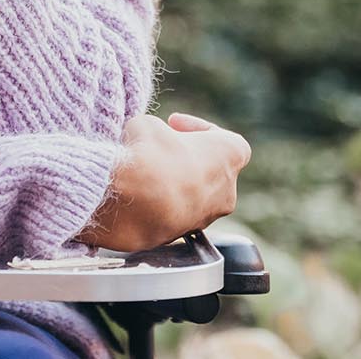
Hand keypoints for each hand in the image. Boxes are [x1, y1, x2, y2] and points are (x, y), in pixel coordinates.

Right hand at [76, 113, 250, 252]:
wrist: (131, 201)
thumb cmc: (149, 155)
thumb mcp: (149, 124)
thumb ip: (159, 132)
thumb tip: (152, 141)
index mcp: (229, 155)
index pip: (227, 140)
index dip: (198, 128)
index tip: (173, 124)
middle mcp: (226, 190)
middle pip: (210, 169)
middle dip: (185, 158)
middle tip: (158, 148)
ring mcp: (206, 218)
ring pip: (192, 196)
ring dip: (172, 183)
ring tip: (142, 171)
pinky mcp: (181, 236)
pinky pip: (173, 214)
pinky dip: (159, 204)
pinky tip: (136, 192)